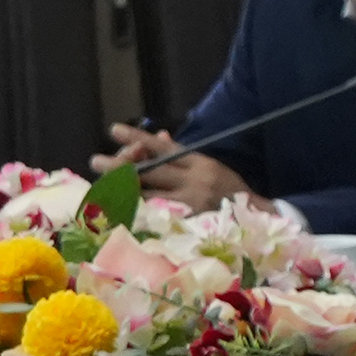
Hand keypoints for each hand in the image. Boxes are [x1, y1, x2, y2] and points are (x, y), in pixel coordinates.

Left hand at [100, 122, 248, 207]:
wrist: (259, 219)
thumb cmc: (230, 193)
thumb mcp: (210, 168)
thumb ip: (183, 156)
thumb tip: (161, 137)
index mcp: (199, 163)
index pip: (162, 147)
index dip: (137, 138)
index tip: (114, 130)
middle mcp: (194, 179)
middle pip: (151, 170)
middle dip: (121, 165)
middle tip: (96, 161)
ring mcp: (192, 203)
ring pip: (150, 194)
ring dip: (123, 191)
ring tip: (100, 188)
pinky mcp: (190, 224)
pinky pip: (159, 217)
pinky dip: (139, 213)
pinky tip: (119, 211)